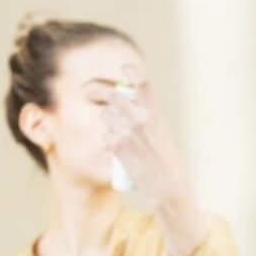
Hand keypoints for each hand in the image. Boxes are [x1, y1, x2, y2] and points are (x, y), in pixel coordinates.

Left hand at [101, 80, 207, 255]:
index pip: (141, 81)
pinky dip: (108, 141)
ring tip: (118, 135)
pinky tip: (117, 149)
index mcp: (154, 111)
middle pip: (112, 94)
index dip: (129, 71)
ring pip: (106, 116)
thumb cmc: (165, 159)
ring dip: (107, 123)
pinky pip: (105, 136)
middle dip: (95, 89)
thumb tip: (128, 99)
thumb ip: (146, 113)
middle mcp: (142, 117)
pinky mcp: (119, 147)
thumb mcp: (161, 131)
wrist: (168, 185)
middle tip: (87, 90)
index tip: (122, 70)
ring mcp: (129, 131)